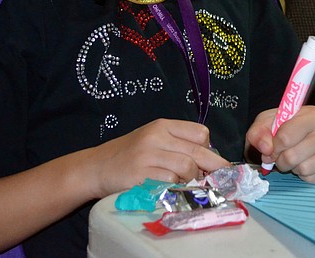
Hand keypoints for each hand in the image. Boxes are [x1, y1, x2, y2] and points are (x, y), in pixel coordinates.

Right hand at [86, 118, 229, 197]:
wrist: (96, 167)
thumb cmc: (129, 155)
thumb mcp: (153, 140)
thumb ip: (177, 144)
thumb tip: (209, 160)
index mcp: (162, 126)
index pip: (199, 133)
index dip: (210, 149)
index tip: (212, 162)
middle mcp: (156, 137)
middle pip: (197, 151)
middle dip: (213, 168)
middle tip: (218, 179)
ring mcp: (147, 156)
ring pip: (187, 167)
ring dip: (192, 179)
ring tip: (186, 183)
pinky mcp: (141, 175)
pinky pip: (171, 181)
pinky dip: (176, 187)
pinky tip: (171, 188)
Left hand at [246, 106, 314, 182]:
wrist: (306, 133)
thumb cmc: (286, 126)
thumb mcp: (267, 122)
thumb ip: (259, 133)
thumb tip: (266, 149)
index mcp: (312, 115)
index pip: (286, 137)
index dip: (273, 147)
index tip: (272, 147)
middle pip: (293, 156)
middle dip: (281, 160)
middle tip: (281, 155)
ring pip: (304, 169)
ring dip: (293, 168)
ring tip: (294, 158)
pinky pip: (313, 179)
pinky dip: (304, 175)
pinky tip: (305, 163)